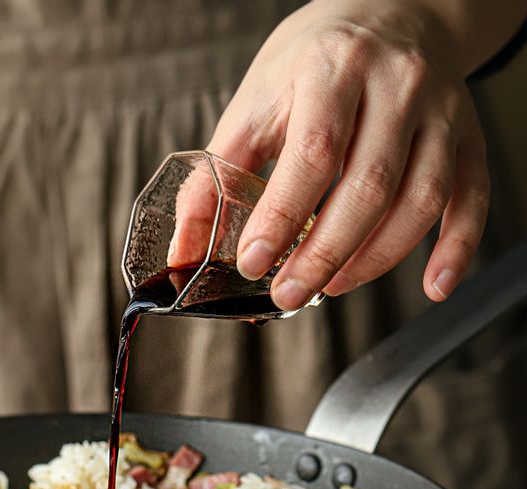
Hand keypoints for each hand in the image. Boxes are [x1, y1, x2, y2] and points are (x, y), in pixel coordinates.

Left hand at [207, 0, 489, 309]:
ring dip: (376, 258)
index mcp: (332, 70)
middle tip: (290, 292)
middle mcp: (396, 85)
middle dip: (325, 252)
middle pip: (369, 185)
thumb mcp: (254, 103)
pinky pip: (472, 197)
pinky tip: (433, 286)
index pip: (312, 154)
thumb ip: (216, 177)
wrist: (389, 11)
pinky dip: (456, 248)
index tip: (254, 262)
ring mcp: (441, 111)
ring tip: (331, 286)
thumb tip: (185, 252)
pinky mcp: (467, 136)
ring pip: (421, 198)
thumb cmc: (312, 64)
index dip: (282, 216)